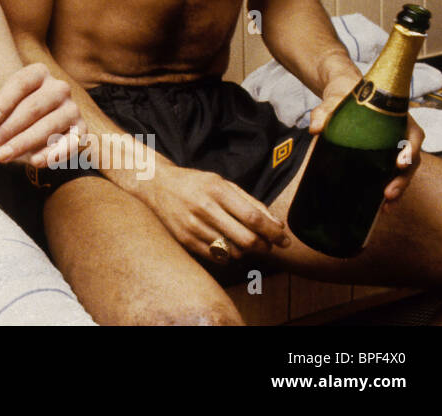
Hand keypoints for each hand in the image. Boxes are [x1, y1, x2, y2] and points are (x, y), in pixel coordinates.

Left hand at [0, 64, 82, 166]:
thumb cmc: (14, 110)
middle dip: (8, 129)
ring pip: (48, 126)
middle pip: (32, 107)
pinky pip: (69, 143)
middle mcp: (59, 88)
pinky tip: (35, 162)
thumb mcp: (1, 104)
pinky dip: (53, 153)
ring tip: (1, 156)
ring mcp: (72, 109)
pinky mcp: (81, 131)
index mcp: (38, 73)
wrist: (37, 122)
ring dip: (23, 143)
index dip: (4, 101)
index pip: (21, 83)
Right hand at [142, 163, 289, 262]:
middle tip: (270, 245)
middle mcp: (203, 208)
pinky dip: (229, 255)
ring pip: (233, 251)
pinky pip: (217, 257)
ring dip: (247, 251)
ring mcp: (192, 226)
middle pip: (246, 238)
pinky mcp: (185, 240)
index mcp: (216, 190)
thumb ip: (251, 203)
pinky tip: (227, 244)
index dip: (273, 232)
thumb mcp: (223, 184)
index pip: (253, 218)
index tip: (285, 239)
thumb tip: (277, 226)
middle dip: (265, 246)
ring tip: (245, 242)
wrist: (156, 186)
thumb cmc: (196, 184)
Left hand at [309, 84, 425, 205]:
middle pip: (410, 160)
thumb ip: (324, 113)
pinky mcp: (383, 159)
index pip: (413, 135)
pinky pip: (390, 176)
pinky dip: (388, 191)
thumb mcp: (333, 102)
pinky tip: (381, 207)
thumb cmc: (343, 98)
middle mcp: (401, 136)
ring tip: (386, 205)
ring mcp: (394, 149)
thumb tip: (315, 129)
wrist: (341, 99)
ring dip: (397, 189)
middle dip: (402, 179)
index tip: (400, 163)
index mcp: (398, 119)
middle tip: (388, 193)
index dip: (410, 151)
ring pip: (403, 172)